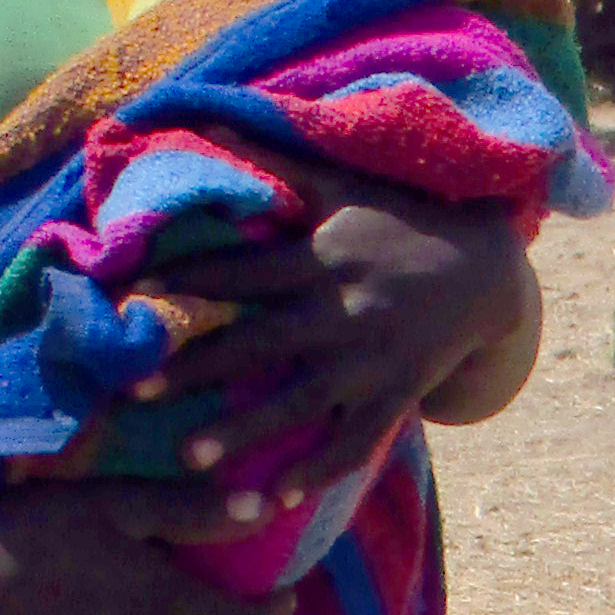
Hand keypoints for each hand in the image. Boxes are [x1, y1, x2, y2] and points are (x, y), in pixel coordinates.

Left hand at [133, 194, 538, 499]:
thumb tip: (202, 115)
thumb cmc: (402, 221)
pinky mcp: (396, 395)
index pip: (241, 274)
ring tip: (190, 458)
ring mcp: (371, 361)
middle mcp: (343, 312)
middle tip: (134, 391)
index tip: (127, 297)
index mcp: (322, 259)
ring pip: (299, 402)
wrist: (487, 269)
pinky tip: (275, 499)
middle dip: (195, 368)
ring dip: (243, 431)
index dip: (184, 283)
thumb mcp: (341, 185)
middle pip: (258, 344)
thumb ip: (272, 158)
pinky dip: (317, 472)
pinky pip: (353, 441)